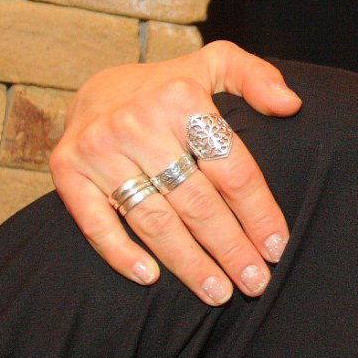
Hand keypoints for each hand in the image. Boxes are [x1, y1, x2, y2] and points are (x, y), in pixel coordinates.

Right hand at [49, 42, 301, 304]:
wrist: (96, 89)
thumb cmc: (168, 88)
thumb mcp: (216, 64)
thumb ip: (256, 78)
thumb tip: (290, 104)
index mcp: (180, 99)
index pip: (231, 170)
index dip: (258, 213)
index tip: (277, 247)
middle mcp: (137, 124)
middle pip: (197, 202)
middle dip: (230, 248)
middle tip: (255, 282)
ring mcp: (99, 149)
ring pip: (154, 220)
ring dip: (189, 263)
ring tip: (218, 293)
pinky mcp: (67, 171)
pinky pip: (96, 223)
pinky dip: (121, 254)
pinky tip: (151, 279)